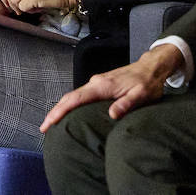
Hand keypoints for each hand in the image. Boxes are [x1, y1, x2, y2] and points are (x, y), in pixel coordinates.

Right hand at [39, 45, 178, 130]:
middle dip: (55, 112)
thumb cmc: (147, 82)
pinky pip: (81, 95)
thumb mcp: (141, 95)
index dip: (61, 111)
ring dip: (61, 108)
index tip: (49, 122)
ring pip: (74, 96)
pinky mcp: (100, 85)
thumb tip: (112, 114)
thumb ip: (126, 104)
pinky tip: (69, 113)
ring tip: (52, 123)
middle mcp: (96, 82)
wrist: (151, 67)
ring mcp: (97, 82)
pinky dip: (71, 104)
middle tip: (44, 128)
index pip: (76, 98)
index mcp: (102, 86)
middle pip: (70, 97)